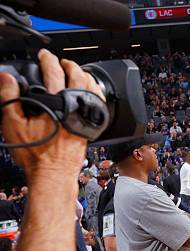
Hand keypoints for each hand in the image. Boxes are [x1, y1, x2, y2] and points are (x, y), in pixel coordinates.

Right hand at [0, 49, 103, 179]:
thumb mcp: (13, 124)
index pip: (54, 73)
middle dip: (70, 65)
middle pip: (78, 77)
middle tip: (62, 61)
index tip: (44, 55)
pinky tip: (91, 94)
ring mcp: (86, 118)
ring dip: (84, 77)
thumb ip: (9, 98)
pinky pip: (98, 105)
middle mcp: (75, 108)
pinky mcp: (91, 127)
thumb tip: (6, 79)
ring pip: (92, 90)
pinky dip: (95, 94)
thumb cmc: (36, 154)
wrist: (53, 174)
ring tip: (78, 72)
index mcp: (57, 104)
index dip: (48, 60)